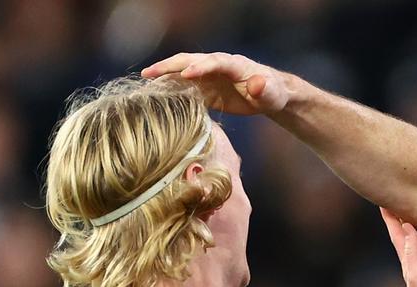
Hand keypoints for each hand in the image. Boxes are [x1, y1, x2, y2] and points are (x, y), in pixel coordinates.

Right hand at [141, 52, 289, 114]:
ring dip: (164, 74)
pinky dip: (171, 88)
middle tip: (149, 73)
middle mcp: (217, 66)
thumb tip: (257, 83)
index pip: (214, 62)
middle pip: (191, 60)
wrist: (269, 94)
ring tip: (144, 80)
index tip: (186, 74)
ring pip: (183, 71)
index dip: (200, 67)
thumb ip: (263, 88)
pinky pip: (185, 86)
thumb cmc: (272, 92)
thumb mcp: (271, 93)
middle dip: (170, 65)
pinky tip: (155, 94)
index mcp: (234, 64)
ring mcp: (209, 76)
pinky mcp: (205, 88)